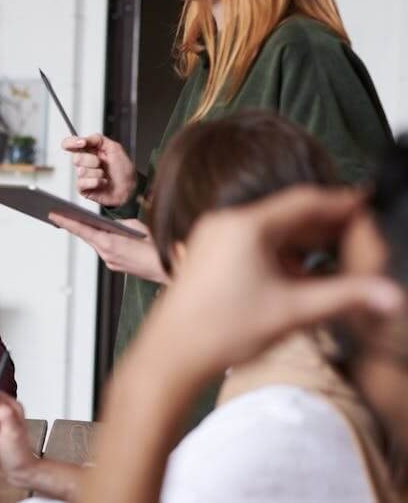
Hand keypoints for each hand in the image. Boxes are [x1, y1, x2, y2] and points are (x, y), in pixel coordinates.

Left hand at [50, 214, 168, 283]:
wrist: (169, 267)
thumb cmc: (156, 246)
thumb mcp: (135, 227)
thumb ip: (119, 224)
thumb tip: (110, 224)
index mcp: (109, 243)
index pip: (82, 229)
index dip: (66, 221)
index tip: (53, 214)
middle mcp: (106, 254)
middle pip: (86, 236)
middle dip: (74, 225)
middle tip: (59, 214)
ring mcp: (111, 262)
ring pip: (96, 243)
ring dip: (89, 233)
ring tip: (76, 220)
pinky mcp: (117, 266)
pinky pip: (105, 250)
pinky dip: (102, 241)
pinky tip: (101, 234)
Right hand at [62, 134, 136, 207]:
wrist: (130, 188)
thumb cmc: (124, 170)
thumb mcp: (115, 148)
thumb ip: (97, 139)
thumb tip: (82, 139)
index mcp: (90, 150)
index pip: (70, 143)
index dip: (71, 142)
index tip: (81, 143)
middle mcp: (84, 162)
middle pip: (76, 158)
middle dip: (92, 161)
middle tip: (102, 164)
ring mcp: (83, 176)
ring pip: (81, 171)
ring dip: (98, 173)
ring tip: (105, 175)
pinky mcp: (83, 188)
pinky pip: (82, 183)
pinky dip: (96, 182)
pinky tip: (103, 183)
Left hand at [142, 186, 403, 376]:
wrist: (171, 355)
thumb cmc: (221, 330)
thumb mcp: (293, 311)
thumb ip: (346, 297)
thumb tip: (390, 295)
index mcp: (245, 226)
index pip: (305, 201)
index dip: (341, 203)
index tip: (367, 204)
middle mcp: (225, 224)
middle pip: (287, 215)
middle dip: (325, 226)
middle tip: (361, 234)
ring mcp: (212, 240)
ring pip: (270, 232)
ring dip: (303, 243)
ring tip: (337, 256)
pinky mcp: (207, 257)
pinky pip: (252, 245)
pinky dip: (280, 255)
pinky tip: (301, 276)